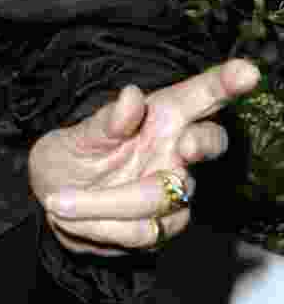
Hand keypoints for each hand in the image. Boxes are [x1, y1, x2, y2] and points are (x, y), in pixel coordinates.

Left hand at [29, 57, 260, 255]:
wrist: (56, 203)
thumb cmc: (71, 157)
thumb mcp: (75, 137)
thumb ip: (105, 123)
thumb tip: (132, 97)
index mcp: (159, 115)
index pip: (201, 95)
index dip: (227, 82)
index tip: (247, 71)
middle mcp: (177, 148)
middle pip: (209, 142)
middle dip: (201, 144)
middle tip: (185, 143)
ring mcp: (178, 188)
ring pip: (160, 198)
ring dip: (103, 204)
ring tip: (60, 200)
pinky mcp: (169, 224)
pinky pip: (142, 231)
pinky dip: (101, 227)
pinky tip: (77, 218)